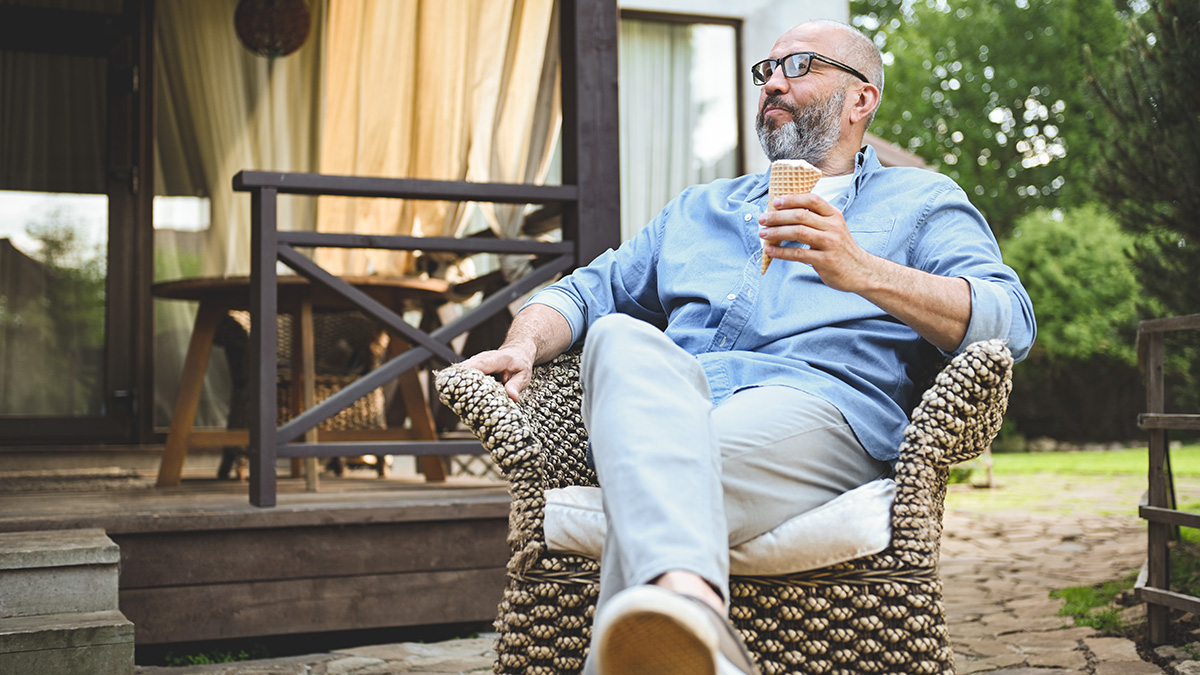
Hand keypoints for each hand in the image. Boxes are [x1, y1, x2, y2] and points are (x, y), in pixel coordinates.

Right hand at [460, 344, 535, 401]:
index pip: (481, 365)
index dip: (469, 373)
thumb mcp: (524, 376)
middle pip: (466, 368)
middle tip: (456, 398)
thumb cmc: (520, 365)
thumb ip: (516, 386)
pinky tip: (458, 395)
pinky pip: (463, 374)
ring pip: (462, 371)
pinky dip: (460, 384)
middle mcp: (483, 358)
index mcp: (497, 359)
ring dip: (458, 384)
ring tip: (455, 398)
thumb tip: (512, 397)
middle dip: (458, 382)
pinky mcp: (471, 366)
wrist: (516, 353)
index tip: (459, 382)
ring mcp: (475, 361)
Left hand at [757, 193, 878, 292]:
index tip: (775, 202)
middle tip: (763, 219)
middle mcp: (833, 227)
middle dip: (777, 216)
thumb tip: (784, 213)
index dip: (792, 198)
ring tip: (763, 233)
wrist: (861, 272)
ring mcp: (830, 243)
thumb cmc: (841, 249)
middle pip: (800, 216)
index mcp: (834, 215)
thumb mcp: (834, 228)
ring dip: (776, 232)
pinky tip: (770, 251)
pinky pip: (798, 254)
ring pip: (798, 232)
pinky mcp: (825, 260)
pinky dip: (781, 252)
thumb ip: (816, 220)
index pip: (812, 200)